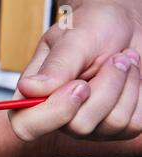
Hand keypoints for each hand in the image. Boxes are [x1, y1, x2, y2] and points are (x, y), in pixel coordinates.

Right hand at [10, 0, 141, 140]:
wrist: (126, 27)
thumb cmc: (94, 28)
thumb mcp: (73, 38)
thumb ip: (55, 66)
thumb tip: (29, 89)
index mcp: (35, 97)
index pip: (26, 127)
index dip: (52, 113)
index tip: (79, 85)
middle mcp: (59, 118)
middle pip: (79, 126)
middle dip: (104, 88)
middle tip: (111, 59)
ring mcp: (89, 126)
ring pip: (111, 123)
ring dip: (123, 84)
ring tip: (121, 60)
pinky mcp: (117, 129)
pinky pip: (132, 123)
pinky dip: (137, 93)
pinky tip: (129, 76)